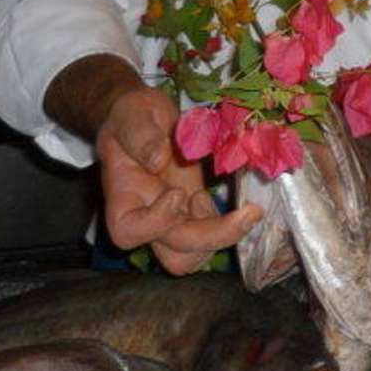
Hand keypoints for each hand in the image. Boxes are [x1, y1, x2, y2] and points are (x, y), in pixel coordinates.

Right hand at [96, 88, 261, 274]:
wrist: (145, 117)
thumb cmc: (130, 117)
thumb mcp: (130, 114)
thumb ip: (140, 136)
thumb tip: (158, 159)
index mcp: (123, 199)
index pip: (129, 233)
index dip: (157, 221)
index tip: (176, 192)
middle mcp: (149, 218)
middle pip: (175, 256)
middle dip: (212, 239)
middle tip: (247, 213)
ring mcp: (176, 218)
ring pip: (197, 253)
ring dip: (226, 235)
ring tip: (242, 207)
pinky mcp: (198, 208)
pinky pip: (216, 233)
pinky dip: (234, 222)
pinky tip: (240, 199)